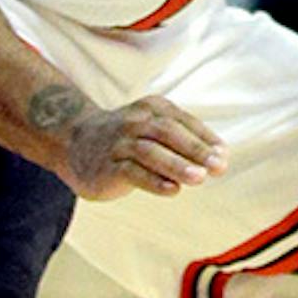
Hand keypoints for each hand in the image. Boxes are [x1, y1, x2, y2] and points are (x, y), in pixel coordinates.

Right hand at [61, 94, 228, 200]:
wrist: (74, 142)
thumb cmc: (126, 138)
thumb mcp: (152, 128)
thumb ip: (182, 140)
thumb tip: (219, 157)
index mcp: (153, 108)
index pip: (184, 122)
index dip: (206, 138)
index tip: (224, 155)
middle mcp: (136, 122)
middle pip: (169, 133)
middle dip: (197, 150)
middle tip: (219, 166)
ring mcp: (119, 144)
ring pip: (150, 152)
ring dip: (177, 164)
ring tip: (199, 178)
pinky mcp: (106, 167)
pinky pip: (131, 173)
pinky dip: (153, 181)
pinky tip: (172, 190)